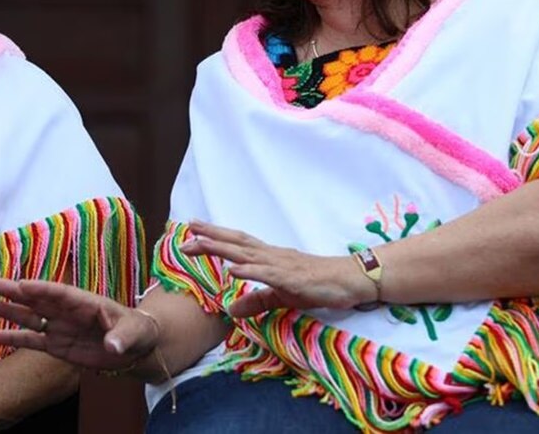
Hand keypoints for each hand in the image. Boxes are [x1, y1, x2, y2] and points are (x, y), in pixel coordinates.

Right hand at [0, 277, 158, 370]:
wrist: (134, 348)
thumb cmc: (136, 332)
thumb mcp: (135, 333)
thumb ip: (122, 337)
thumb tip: (114, 346)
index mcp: (86, 303)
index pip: (61, 294)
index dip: (42, 289)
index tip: (22, 285)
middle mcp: (68, 313)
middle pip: (38, 300)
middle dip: (15, 292)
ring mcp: (59, 328)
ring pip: (29, 317)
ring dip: (8, 311)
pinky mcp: (55, 346)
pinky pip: (31, 340)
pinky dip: (11, 337)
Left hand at [181, 221, 374, 316]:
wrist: (351, 280)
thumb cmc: (318, 284)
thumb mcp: (282, 296)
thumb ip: (256, 301)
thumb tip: (230, 310)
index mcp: (269, 258)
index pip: (238, 243)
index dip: (216, 236)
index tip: (193, 229)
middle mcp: (272, 256)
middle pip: (237, 242)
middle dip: (211, 236)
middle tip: (187, 229)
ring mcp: (282, 265)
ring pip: (247, 254)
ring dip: (222, 248)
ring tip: (200, 244)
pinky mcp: (293, 279)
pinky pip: (268, 274)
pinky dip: (250, 271)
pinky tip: (234, 269)